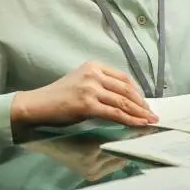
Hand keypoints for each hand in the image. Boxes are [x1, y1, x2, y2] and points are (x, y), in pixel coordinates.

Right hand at [11, 61, 157, 127]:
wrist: (37, 104)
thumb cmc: (58, 96)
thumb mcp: (81, 82)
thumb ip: (100, 85)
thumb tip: (123, 99)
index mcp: (94, 66)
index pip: (123, 78)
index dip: (136, 91)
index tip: (144, 102)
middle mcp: (94, 74)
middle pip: (126, 89)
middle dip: (141, 103)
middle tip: (152, 113)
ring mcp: (90, 88)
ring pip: (122, 101)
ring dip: (139, 112)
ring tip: (149, 120)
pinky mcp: (87, 104)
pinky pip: (114, 113)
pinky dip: (129, 119)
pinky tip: (138, 124)